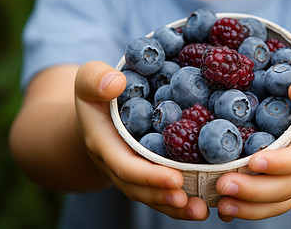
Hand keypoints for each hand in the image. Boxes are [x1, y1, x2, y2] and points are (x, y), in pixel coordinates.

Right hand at [74, 61, 208, 219]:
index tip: (175, 179)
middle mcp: (116, 163)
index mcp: (103, 143)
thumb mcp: (89, 79)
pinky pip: (159, 190)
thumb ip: (96, 79)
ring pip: (150, 195)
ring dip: (174, 206)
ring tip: (200, 210)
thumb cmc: (96, 92)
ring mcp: (130, 170)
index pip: (124, 165)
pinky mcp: (145, 171)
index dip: (148, 175)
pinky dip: (178, 200)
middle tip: (192, 202)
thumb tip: (116, 83)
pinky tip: (201, 202)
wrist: (95, 113)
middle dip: (164, 197)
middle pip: (138, 188)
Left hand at [215, 69, 290, 220]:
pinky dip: (249, 210)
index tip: (254, 161)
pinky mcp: (285, 184)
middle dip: (256, 190)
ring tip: (221, 205)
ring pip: (279, 202)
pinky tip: (224, 210)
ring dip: (250, 207)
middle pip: (288, 187)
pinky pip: (271, 204)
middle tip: (223, 185)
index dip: (281, 163)